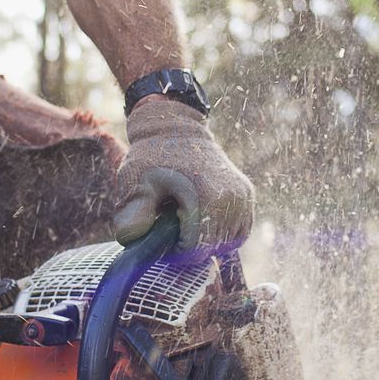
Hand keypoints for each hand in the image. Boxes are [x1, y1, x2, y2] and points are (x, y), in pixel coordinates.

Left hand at [111, 97, 254, 250]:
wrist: (175, 129)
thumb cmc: (151, 158)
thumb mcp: (136, 184)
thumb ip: (133, 214)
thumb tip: (130, 240)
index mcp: (207, 198)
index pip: (196, 250)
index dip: (175, 250)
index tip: (161, 233)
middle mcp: (232, 198)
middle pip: (212, 248)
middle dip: (190, 244)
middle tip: (171, 224)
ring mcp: (243, 196)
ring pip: (228, 243)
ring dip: (206, 239)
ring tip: (186, 218)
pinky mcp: (247, 193)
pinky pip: (239, 230)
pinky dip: (222, 232)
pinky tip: (202, 218)